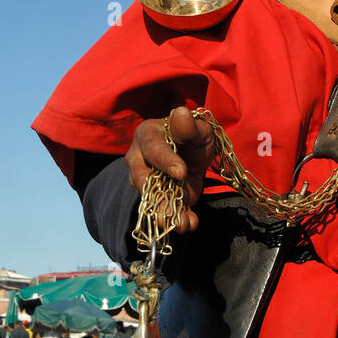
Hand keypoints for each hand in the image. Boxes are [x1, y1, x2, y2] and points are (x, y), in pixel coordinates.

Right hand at [125, 106, 216, 234]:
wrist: (196, 154)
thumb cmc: (193, 136)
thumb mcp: (198, 129)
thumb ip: (189, 126)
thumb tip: (180, 113)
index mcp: (148, 136)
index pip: (153, 149)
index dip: (165, 161)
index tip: (180, 173)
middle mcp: (139, 159)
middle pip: (142, 178)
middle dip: (157, 195)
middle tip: (170, 208)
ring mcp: (146, 181)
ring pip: (152, 198)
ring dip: (167, 213)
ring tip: (183, 224)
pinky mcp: (158, 198)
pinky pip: (164, 210)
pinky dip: (178, 219)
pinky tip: (190, 224)